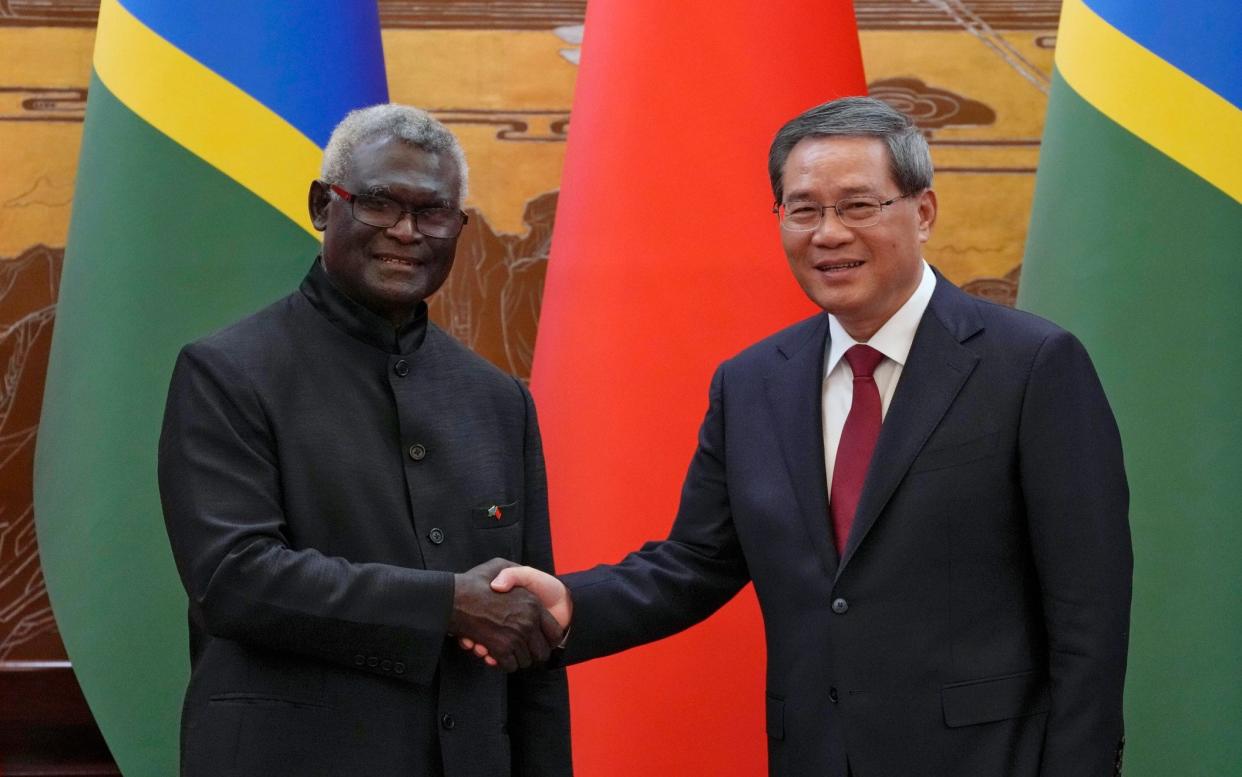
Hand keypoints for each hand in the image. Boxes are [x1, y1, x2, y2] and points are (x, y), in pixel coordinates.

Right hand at [449, 558, 563, 671]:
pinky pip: (510, 665)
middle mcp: (528, 622)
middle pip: (542, 652)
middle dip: (533, 654)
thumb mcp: (499, 566)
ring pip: (526, 661)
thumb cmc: (474, 581)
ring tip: (508, 651)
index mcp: (533, 604)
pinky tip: (495, 655)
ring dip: (517, 659)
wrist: (452, 597)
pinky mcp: (501, 649)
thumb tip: (525, 591)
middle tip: (524, 651)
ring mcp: (515, 636)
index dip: (548, 641)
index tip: (540, 643)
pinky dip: (503, 663)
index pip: (554, 633)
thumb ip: (515, 574)